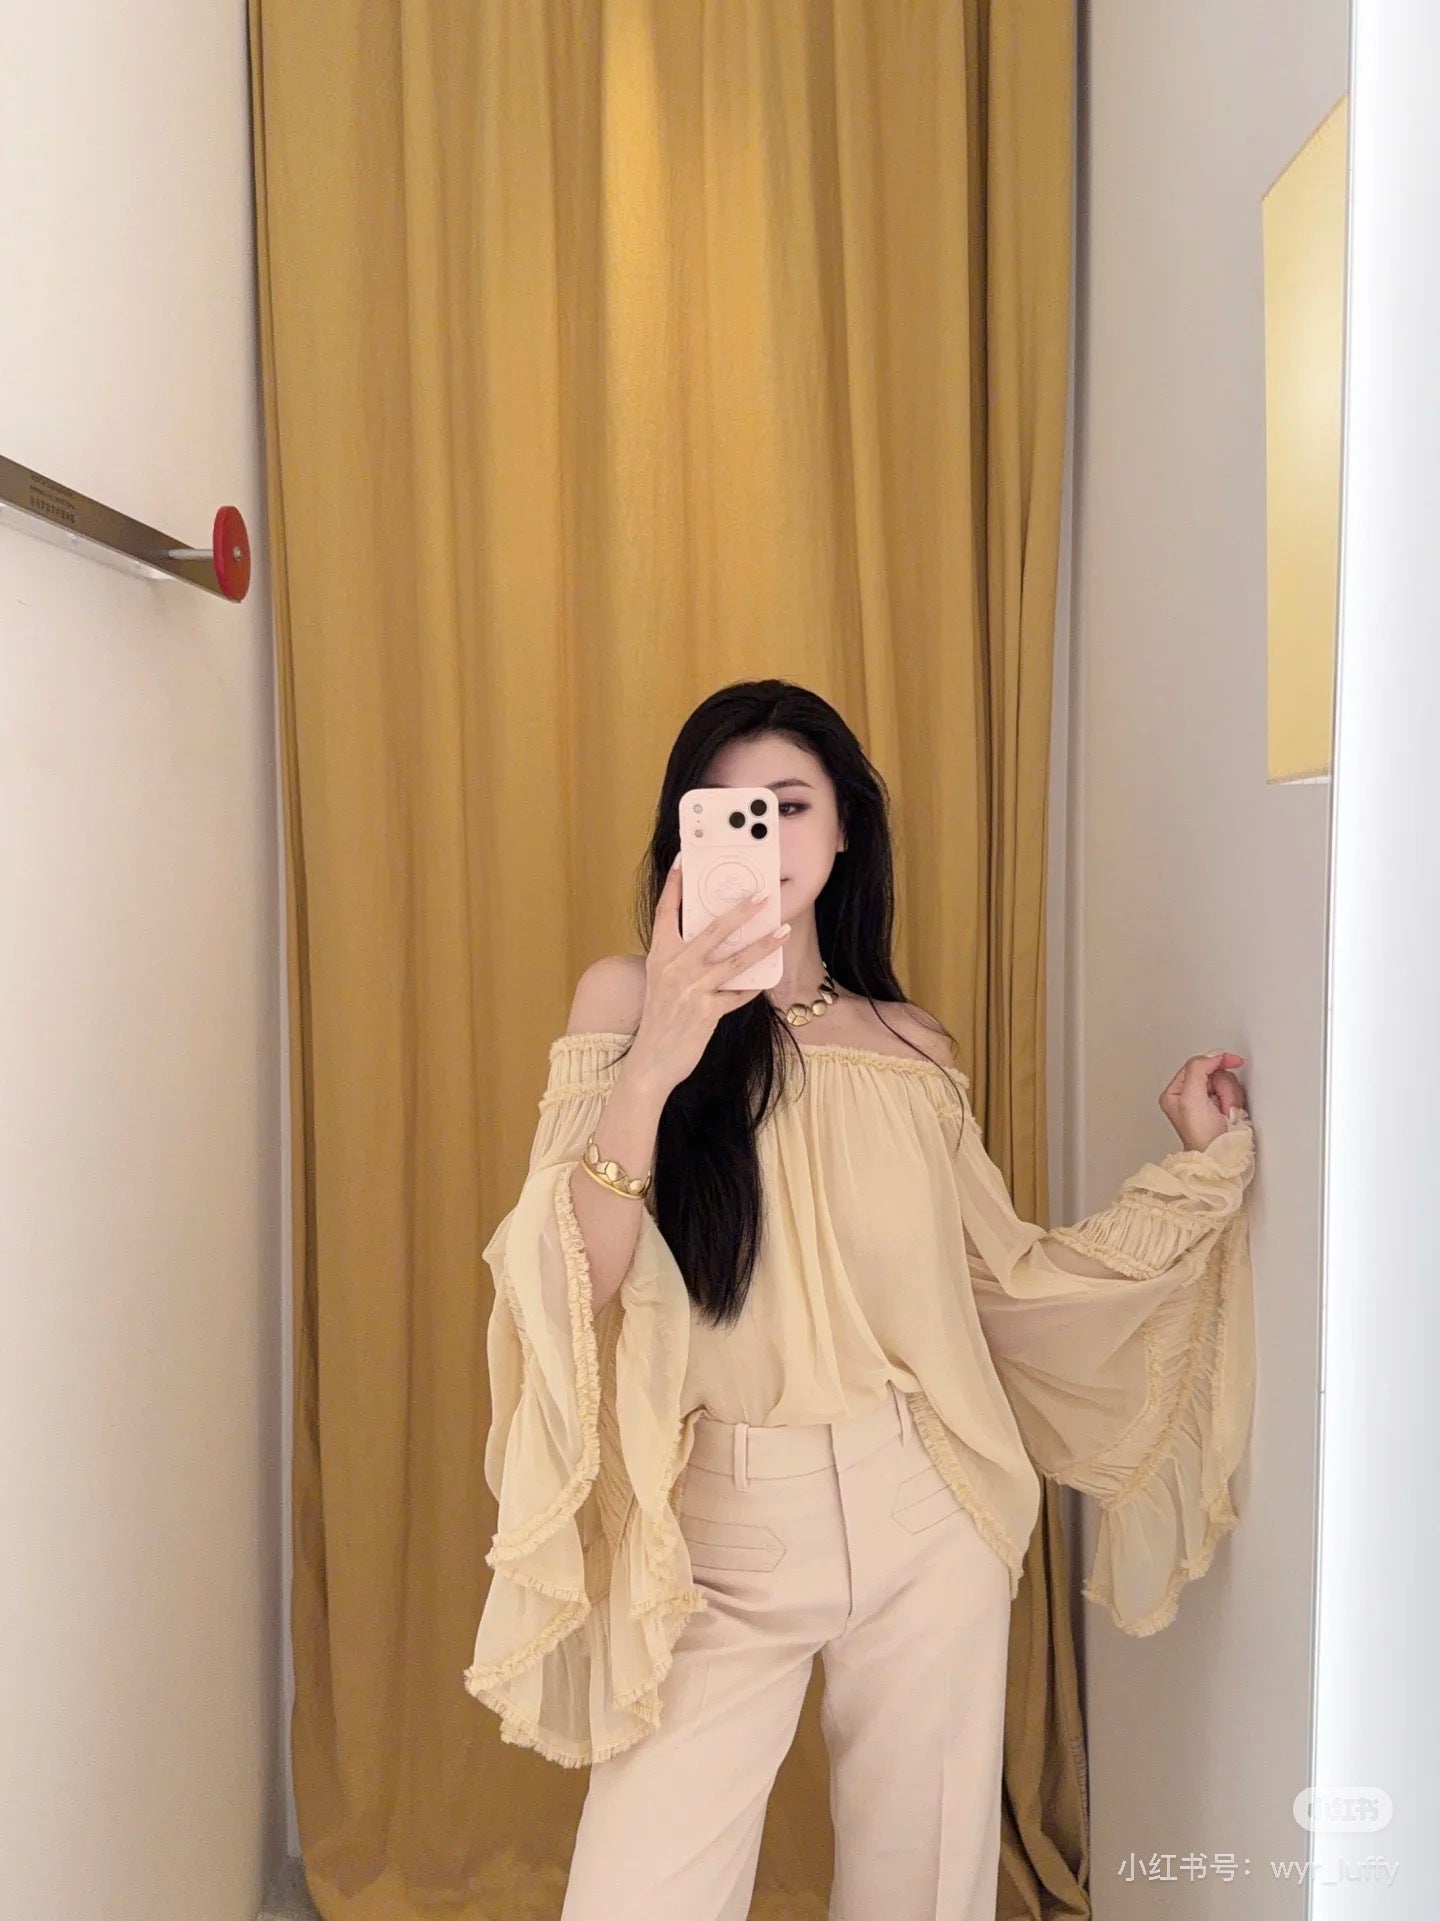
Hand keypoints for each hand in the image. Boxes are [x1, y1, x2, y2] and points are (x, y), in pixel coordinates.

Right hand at [625, 856, 790, 1095]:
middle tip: (762, 895)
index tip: (683, 861)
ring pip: (735, 960)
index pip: (666, 912)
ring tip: (782, 932)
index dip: (674, 885)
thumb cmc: (659, 1021)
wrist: (651, 1063)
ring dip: (763, 945)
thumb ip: (680, 960)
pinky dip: (752, 987)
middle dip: (740, 910)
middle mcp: (673, 967)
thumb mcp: (661, 983)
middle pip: (712, 929)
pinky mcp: (707, 1011)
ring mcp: (691, 989)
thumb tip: (710, 940)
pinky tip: (765, 980)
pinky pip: (738, 993)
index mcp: (658, 956)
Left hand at [1159, 1049, 1249, 1154]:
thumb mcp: (1191, 1098)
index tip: (1230, 1060)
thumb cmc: (1202, 1136)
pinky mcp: (1222, 1106)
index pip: (1196, 1064)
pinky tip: (1229, 1114)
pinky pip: (1234, 1092)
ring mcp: (1207, 1101)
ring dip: (1230, 1096)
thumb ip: (1197, 1070)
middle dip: (1222, 1087)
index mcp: (1175, 1092)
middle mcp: (1189, 1095)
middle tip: (1219, 1104)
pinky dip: (1235, 1102)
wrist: (1221, 1157)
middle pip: (1214, 1072)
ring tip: (1224, 1112)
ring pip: (1226, 1082)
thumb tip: (1212, 1055)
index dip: (1214, 1061)